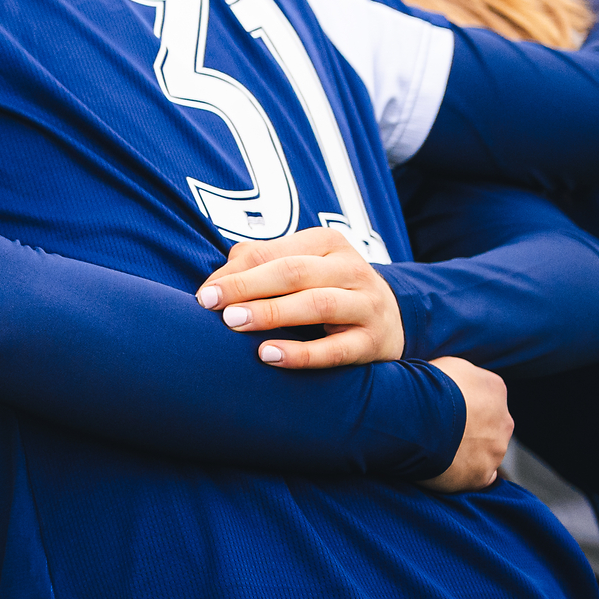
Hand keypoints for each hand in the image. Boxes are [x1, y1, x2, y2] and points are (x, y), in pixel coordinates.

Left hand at [197, 225, 403, 368]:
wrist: (393, 318)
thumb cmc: (327, 288)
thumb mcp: (301, 266)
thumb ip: (258, 265)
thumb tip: (214, 283)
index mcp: (328, 242)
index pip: (274, 252)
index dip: (236, 272)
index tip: (205, 293)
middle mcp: (350, 269)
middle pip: (294, 272)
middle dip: (248, 287)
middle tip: (212, 304)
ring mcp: (366, 304)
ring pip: (317, 304)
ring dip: (271, 313)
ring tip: (234, 323)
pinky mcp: (373, 341)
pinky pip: (336, 349)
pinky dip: (301, 353)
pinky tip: (269, 356)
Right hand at [421, 356, 509, 491]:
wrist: (413, 417)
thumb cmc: (422, 386)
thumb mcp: (446, 365)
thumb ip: (461, 377)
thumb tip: (456, 383)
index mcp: (495, 389)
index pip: (485, 397)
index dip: (462, 401)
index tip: (441, 405)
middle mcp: (503, 420)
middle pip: (490, 426)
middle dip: (470, 428)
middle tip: (439, 430)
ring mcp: (495, 450)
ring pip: (485, 452)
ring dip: (466, 452)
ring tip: (435, 449)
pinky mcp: (480, 476)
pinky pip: (478, 478)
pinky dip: (464, 475)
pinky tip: (444, 469)